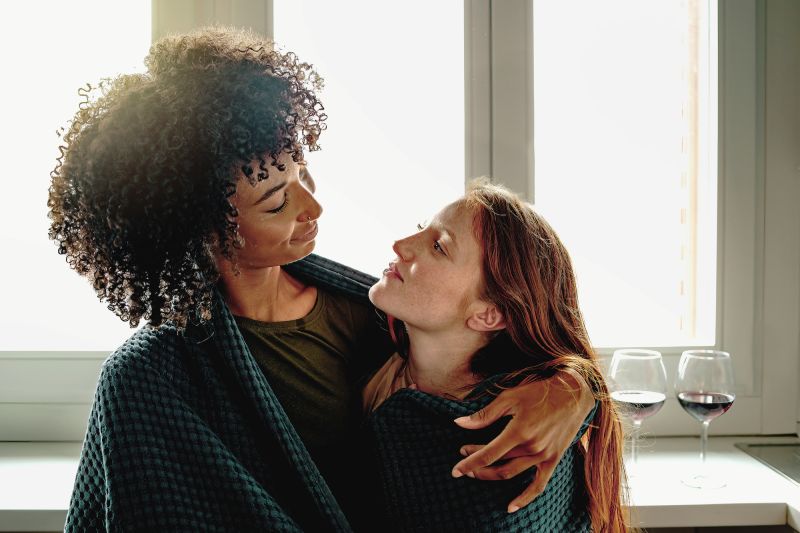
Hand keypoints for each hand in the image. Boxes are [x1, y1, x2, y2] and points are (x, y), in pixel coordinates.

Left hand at [450, 369, 593, 512]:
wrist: (572, 395)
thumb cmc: (538, 393)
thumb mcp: (508, 398)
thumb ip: (484, 415)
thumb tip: (459, 423)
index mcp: (518, 431)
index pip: (488, 454)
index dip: (469, 463)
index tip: (455, 470)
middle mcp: (531, 447)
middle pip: (497, 464)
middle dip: (477, 466)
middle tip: (464, 461)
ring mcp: (543, 456)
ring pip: (511, 473)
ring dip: (491, 475)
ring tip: (477, 472)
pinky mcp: (553, 460)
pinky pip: (538, 485)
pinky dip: (525, 498)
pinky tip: (510, 506)